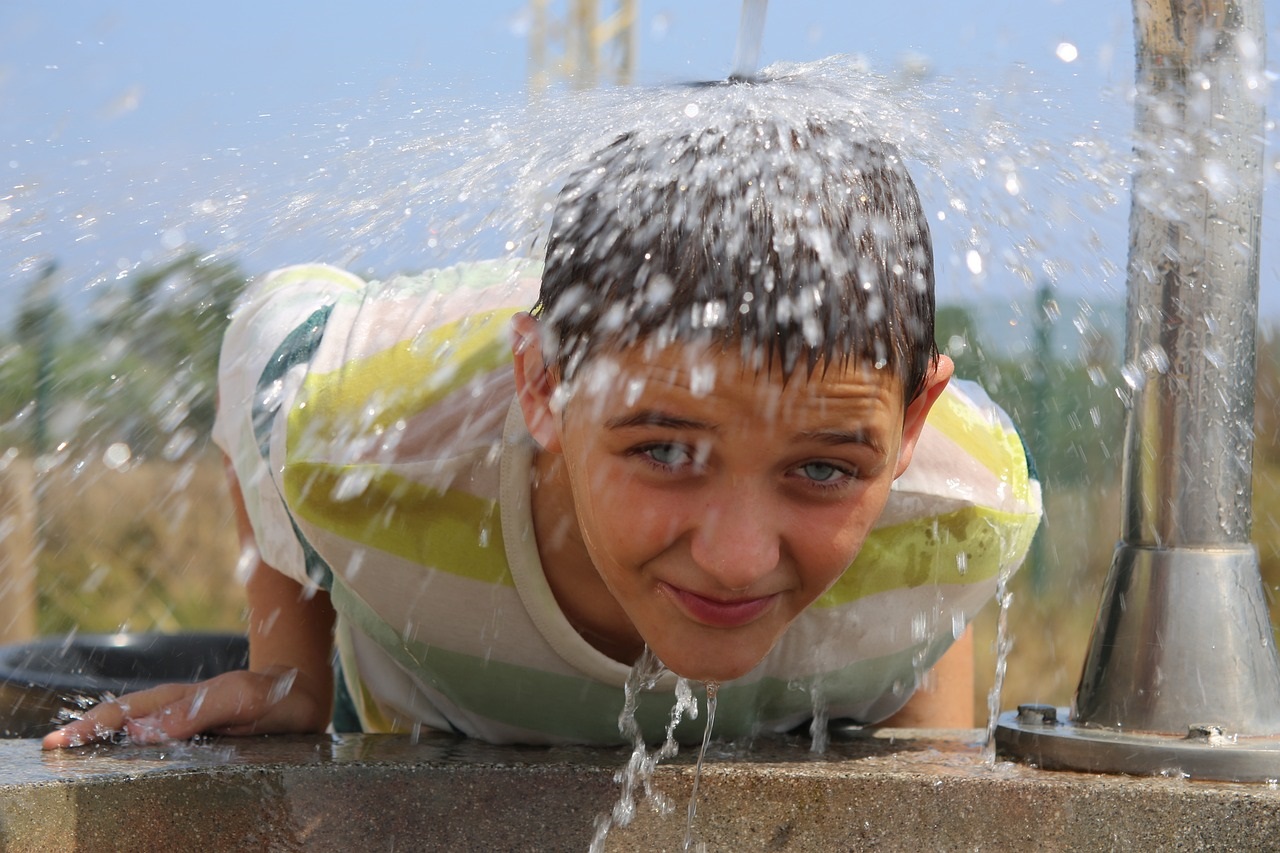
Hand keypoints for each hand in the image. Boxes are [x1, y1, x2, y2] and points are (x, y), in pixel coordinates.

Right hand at [40, 666, 328, 748]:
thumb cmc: (274, 695)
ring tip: (74, 755)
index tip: (60, 742)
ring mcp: (193, 724)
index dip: (94, 725)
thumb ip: (197, 710)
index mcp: (183, 699)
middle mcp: (182, 710)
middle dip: (89, 731)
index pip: (128, 711)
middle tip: (51, 750)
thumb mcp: (242, 698)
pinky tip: (123, 762)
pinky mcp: (207, 739)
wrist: (306, 697)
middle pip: (126, 718)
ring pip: (140, 730)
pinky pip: (163, 743)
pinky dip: (137, 748)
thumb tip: (140, 730)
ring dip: (108, 740)